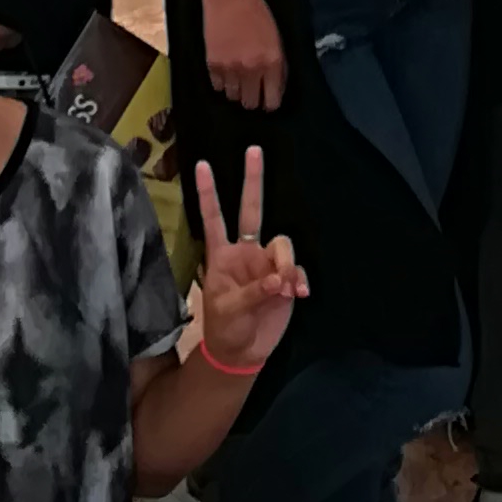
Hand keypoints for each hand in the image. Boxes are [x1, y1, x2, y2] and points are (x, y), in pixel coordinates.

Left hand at [191, 146, 305, 379]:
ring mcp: (267, 263)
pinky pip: (298, 269)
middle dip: (253, 180)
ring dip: (286, 264)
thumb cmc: (225, 328)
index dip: (208, 193)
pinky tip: (299, 294)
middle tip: (253, 150)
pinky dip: (300, 279)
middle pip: (251, 209)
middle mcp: (245, 251)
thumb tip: (279, 279)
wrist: (243, 352)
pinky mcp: (286, 279)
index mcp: (222, 255)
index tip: (201, 165)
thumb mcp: (229, 310)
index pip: (214, 218)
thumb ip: (253, 292)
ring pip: (282, 244)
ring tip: (284, 289)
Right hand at [199, 0, 285, 110]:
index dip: (270, 102)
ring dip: (236, 89)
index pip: (272, 101)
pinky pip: (217, 87)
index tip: (267, 99)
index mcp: (272, 62)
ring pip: (233, 97)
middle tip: (251, 88)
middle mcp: (252, 69)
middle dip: (252, 98)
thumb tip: (274, 89)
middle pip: (250, 104)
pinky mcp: (212, 64)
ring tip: (237, 74)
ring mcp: (230, 68)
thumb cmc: (257, 14)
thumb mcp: (276, 40)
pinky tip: (225, 68)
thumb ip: (277, 67)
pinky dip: (221, 81)